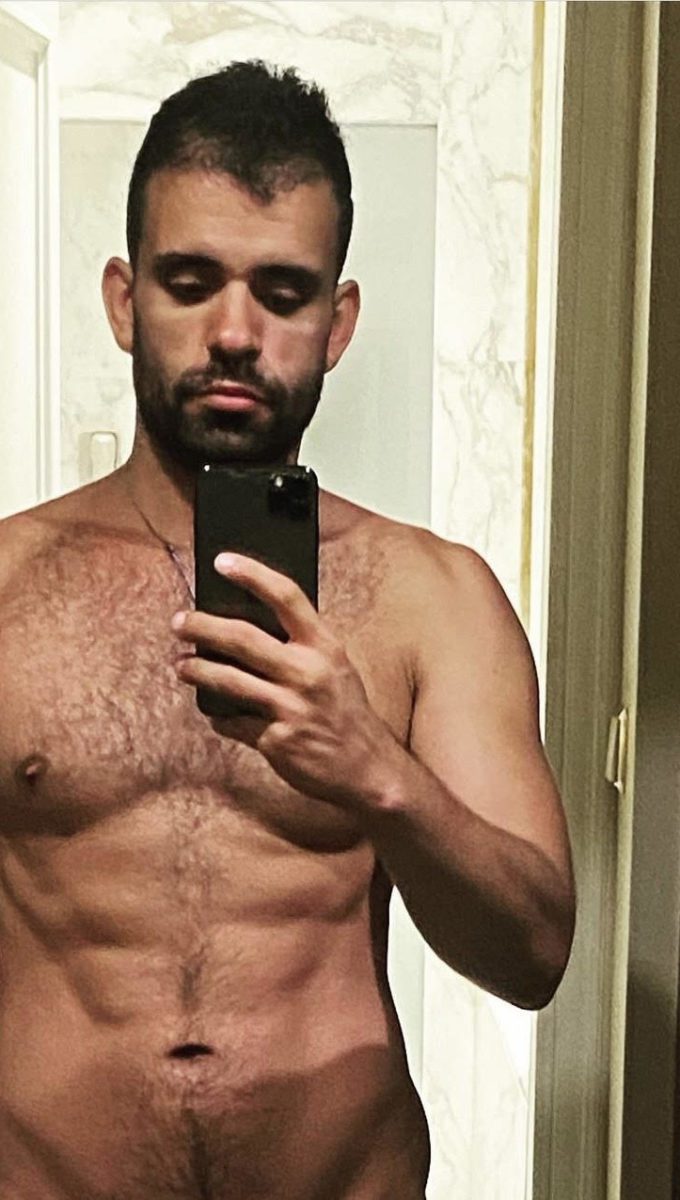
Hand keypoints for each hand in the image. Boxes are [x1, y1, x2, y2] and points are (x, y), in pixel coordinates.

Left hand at [171, 553, 393, 807]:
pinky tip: (215, 714)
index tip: (221, 561)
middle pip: (243, 638)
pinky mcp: (277, 741)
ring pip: (229, 680)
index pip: (287, 597)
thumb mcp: (335, 668)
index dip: (252, 574)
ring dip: (196, 670)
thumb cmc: (345, 711)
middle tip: (178, 622)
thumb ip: (301, 647)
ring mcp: (292, 708)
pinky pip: (234, 722)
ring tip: (180, 665)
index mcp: (325, 646)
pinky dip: (220, 717)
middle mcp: (309, 672)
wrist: (367, 768)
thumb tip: (246, 625)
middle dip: (202, 626)